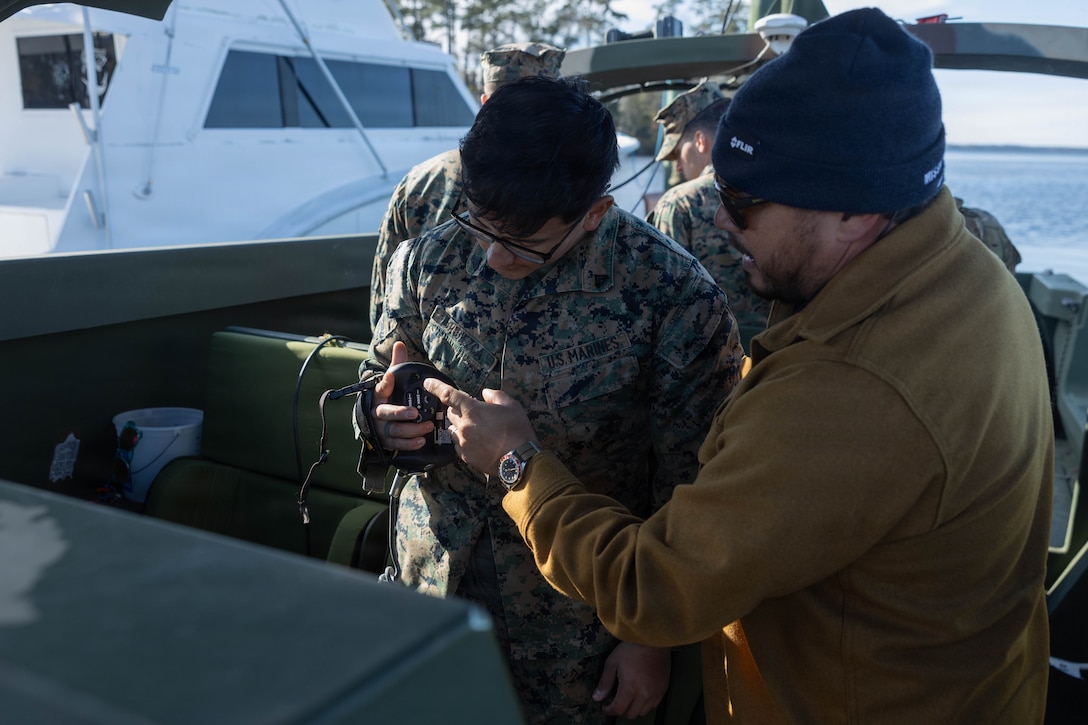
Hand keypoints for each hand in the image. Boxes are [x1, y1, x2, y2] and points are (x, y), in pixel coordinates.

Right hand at [373, 341, 433, 450]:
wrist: (377, 422)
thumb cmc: (389, 397)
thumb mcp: (392, 381)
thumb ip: (397, 365)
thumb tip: (400, 344)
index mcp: (379, 396)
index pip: (380, 389)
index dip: (385, 383)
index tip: (391, 377)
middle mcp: (378, 413)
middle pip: (386, 414)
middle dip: (400, 413)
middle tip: (415, 412)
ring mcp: (382, 428)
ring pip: (394, 430)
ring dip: (411, 430)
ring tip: (427, 426)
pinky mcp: (387, 442)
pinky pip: (397, 445)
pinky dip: (409, 444)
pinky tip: (421, 441)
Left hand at [422, 378, 536, 475]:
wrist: (519, 460)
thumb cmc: (517, 431)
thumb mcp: (511, 405)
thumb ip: (495, 396)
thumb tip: (485, 393)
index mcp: (473, 410)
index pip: (448, 395)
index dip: (435, 387)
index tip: (427, 383)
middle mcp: (464, 426)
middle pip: (450, 413)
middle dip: (459, 410)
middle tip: (474, 412)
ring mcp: (463, 443)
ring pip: (452, 429)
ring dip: (460, 426)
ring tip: (478, 429)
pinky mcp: (465, 456)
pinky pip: (458, 445)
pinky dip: (464, 441)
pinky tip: (478, 442)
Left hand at [594, 642, 670, 718]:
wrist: (653, 639)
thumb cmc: (631, 648)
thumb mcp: (613, 662)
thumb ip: (605, 682)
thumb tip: (597, 697)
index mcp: (630, 688)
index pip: (618, 709)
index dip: (609, 710)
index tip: (605, 706)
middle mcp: (644, 694)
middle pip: (631, 714)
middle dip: (620, 710)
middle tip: (615, 701)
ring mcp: (655, 693)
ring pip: (643, 712)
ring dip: (633, 709)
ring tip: (628, 698)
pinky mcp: (663, 689)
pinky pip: (654, 705)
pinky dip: (645, 704)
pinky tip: (640, 694)